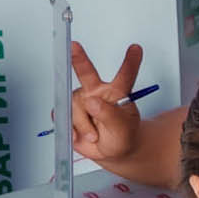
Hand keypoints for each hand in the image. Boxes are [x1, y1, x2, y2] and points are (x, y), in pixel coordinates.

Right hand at [71, 41, 143, 163]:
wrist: (111, 151)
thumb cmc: (122, 135)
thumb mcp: (123, 129)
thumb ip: (110, 115)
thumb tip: (92, 102)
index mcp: (117, 92)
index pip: (125, 76)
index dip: (130, 62)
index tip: (136, 48)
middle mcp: (96, 91)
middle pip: (86, 73)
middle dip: (79, 58)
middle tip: (74, 46)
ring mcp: (80, 100)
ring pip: (74, 107)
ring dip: (84, 125)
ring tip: (95, 135)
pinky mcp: (67, 111)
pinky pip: (62, 116)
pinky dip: (71, 128)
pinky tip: (80, 134)